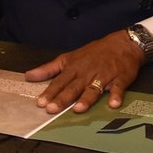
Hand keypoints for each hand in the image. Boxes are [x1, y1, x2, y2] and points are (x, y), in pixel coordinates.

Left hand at [26, 30, 146, 113]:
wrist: (123, 43)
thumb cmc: (95, 52)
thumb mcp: (69, 57)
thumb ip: (49, 68)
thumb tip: (29, 76)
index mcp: (75, 68)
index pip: (60, 81)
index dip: (50, 92)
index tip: (41, 102)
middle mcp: (88, 72)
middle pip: (74, 87)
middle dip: (63, 98)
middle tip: (53, 109)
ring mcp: (104, 75)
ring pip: (94, 88)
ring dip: (86, 98)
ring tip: (78, 109)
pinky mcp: (120, 78)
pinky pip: (118, 87)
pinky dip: (116, 95)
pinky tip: (113, 104)